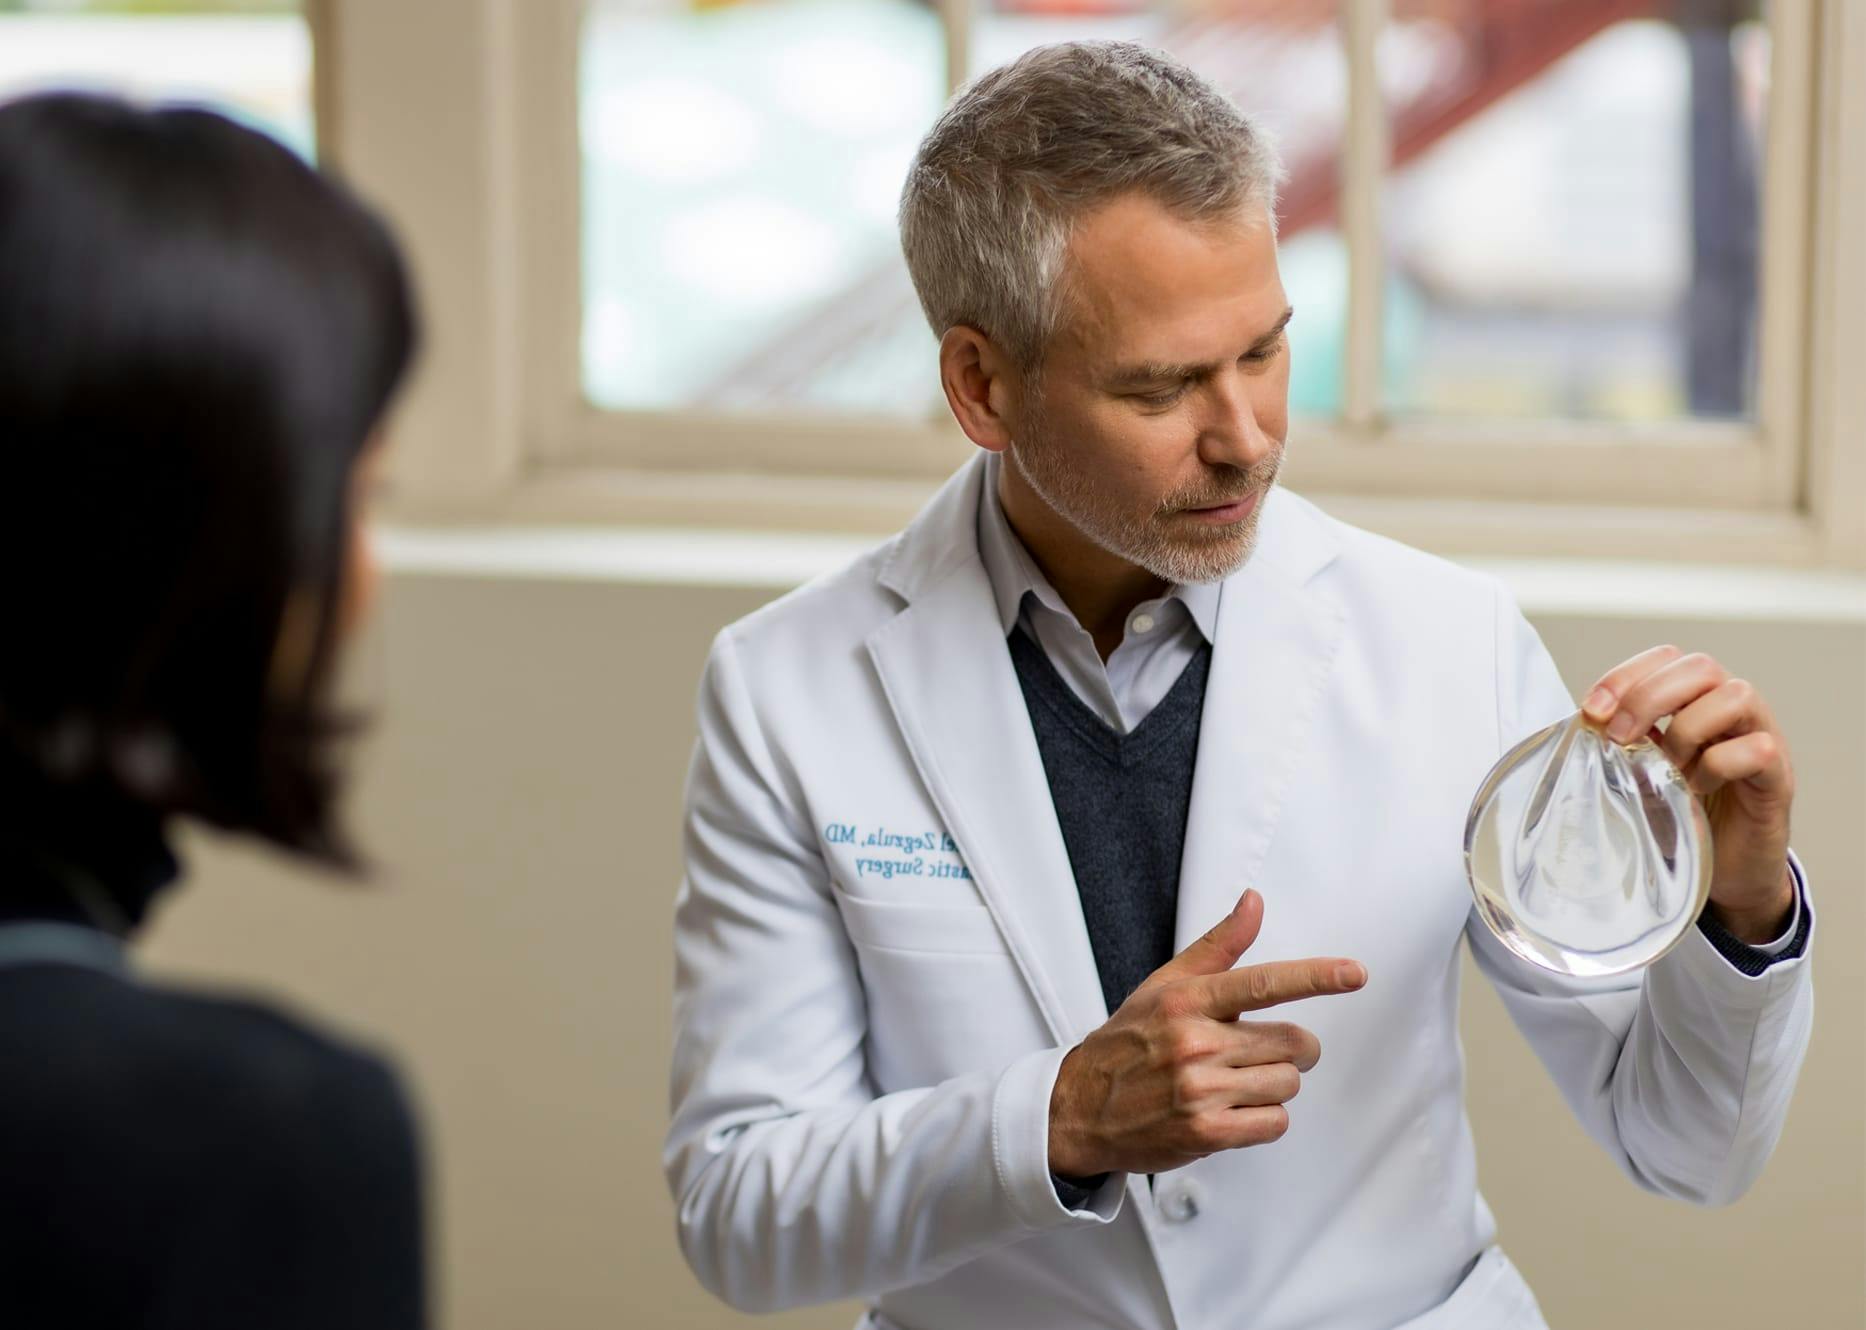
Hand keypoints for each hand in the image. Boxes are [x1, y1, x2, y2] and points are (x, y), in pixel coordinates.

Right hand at [1046, 889, 1366, 1177]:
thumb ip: (1218, 947)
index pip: (1263, 983)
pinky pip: (1274, 1123)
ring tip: (1237, 1083)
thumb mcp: (1165, 985)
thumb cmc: (1127, 1043)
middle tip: (1262, 1052)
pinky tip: (1234, 1110)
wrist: (1079, 1108)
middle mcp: (1195, 1042)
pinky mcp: (1206, 1133)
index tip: (1354, 973)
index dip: (1314, 977)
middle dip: (1291, 1050)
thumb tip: (1253, 902)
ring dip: (1274, 1085)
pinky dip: (1264, 1119)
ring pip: (1287, 1085)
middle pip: (1292, 1043)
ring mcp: (1200, 1090)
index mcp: (1187, 1000)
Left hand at [1581, 645, 1796, 942]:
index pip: (1665, 658)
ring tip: (1669, 768)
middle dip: (1648, 696)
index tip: (1591, 711)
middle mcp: (1732, 709)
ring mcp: (1762, 736)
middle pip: (1699, 667)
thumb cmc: (1684, 813)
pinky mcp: (1778, 776)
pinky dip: (1719, 766)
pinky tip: (1699, 790)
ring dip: (1687, 729)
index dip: (1625, 675)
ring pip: (1736, 695)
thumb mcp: (1642, 771)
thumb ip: (1623, 745)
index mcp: (1695, 700)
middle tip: (1619, 737)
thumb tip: (1585, 724)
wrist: (1729, 870)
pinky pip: (1757, 749)